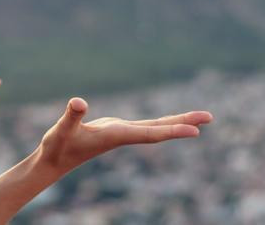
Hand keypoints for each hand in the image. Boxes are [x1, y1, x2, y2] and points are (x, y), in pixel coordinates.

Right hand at [35, 97, 213, 174]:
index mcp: (115, 136)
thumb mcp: (62, 130)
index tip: (195, 131)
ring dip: (178, 122)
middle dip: (184, 123)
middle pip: (160, 130)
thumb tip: (78, 102)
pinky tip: (172, 121)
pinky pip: (148, 126)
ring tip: (201, 118)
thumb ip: (71, 116)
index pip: (150, 134)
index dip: (172, 131)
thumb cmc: (58, 146)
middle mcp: (124, 135)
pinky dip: (163, 123)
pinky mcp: (117, 130)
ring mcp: (122, 133)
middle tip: (210, 116)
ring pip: (156, 127)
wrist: (54, 162)